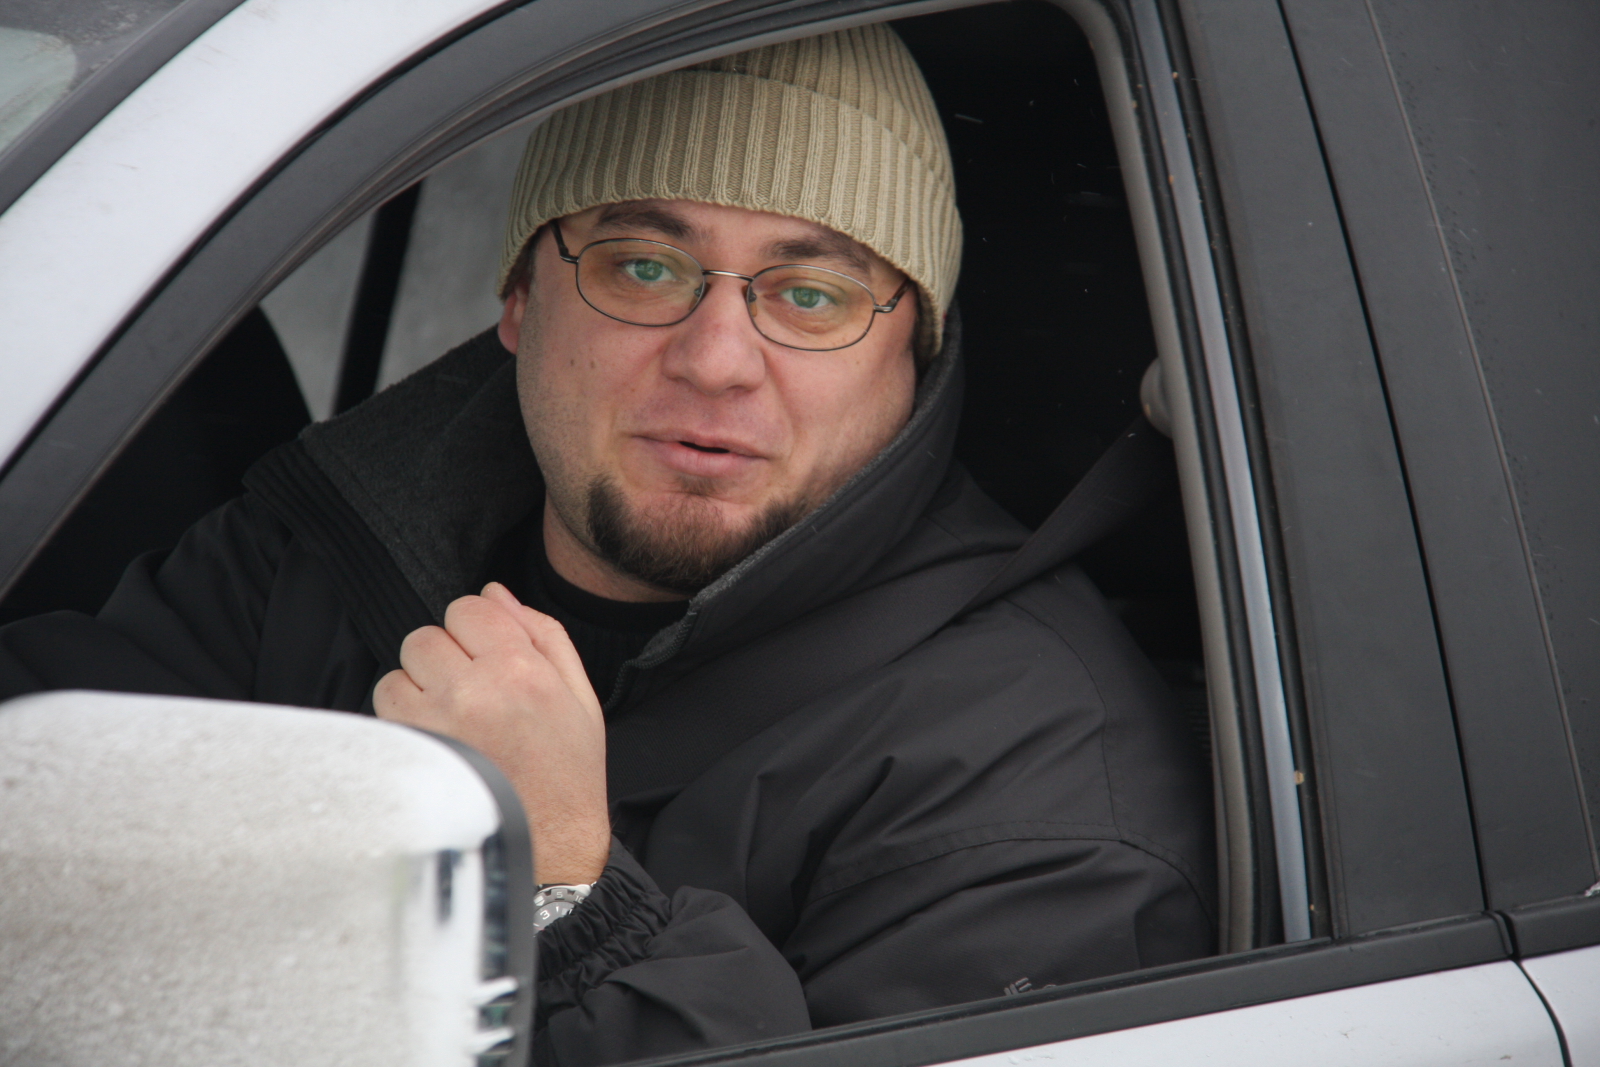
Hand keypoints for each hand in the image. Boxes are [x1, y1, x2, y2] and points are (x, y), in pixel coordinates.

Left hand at [374, 582, 609, 884]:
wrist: (551, 849)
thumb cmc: (568, 775)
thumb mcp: (579, 696)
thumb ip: (542, 634)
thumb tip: (496, 594)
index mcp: (521, 670)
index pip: (468, 607)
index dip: (476, 627)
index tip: (486, 652)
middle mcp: (474, 691)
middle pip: (428, 636)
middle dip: (446, 656)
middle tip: (472, 690)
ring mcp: (435, 724)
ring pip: (400, 670)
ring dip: (420, 686)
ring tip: (453, 717)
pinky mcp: (411, 752)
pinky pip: (386, 707)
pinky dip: (405, 717)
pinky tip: (437, 739)